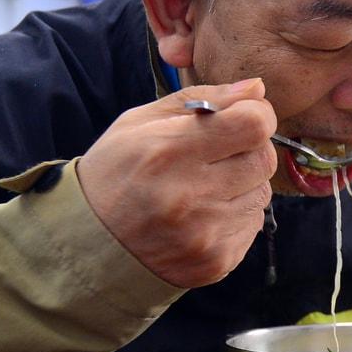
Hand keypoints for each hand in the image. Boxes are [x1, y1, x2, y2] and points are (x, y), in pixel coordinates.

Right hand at [79, 79, 277, 287]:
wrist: (88, 244)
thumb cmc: (114, 173)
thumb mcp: (140, 122)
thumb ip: (203, 99)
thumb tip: (256, 89)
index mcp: (169, 152)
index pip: (253, 125)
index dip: (257, 114)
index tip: (244, 117)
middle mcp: (190, 196)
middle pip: (263, 159)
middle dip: (250, 149)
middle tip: (220, 153)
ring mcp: (206, 234)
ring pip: (262, 193)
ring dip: (243, 184)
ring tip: (204, 186)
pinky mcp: (217, 262)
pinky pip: (252, 225)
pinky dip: (236, 215)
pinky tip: (203, 215)